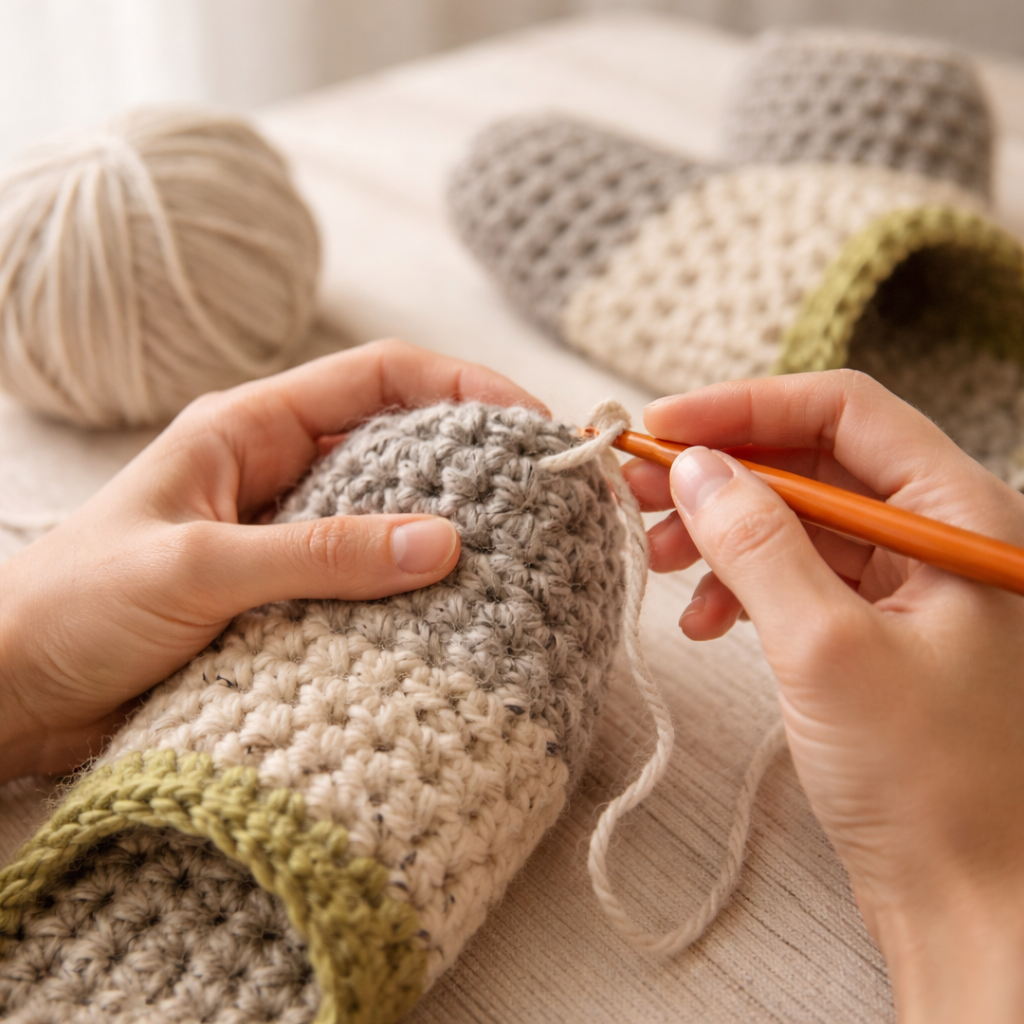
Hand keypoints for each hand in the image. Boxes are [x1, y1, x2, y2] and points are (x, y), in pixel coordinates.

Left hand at [0, 339, 544, 782]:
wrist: (10, 692)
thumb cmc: (74, 608)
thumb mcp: (197, 567)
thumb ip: (320, 554)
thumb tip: (443, 540)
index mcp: (248, 428)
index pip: (378, 376)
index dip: (461, 387)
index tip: (529, 422)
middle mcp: (276, 471)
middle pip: (396, 441)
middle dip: (470, 457)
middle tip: (541, 493)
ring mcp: (284, 534)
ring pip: (386, 513)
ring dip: (444, 527)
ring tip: (517, 553)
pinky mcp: (285, 593)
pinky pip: (365, 576)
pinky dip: (410, 587)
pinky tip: (451, 611)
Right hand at [624, 370, 1023, 1023]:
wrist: (966, 901)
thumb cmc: (928, 784)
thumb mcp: (826, 649)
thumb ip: (758, 542)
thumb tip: (694, 465)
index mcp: (965, 517)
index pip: (845, 411)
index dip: (744, 408)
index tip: (661, 428)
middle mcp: (942, 536)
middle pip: (814, 462)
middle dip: (721, 474)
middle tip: (637, 490)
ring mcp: (910, 584)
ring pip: (797, 519)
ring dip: (721, 532)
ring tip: (658, 563)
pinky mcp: (877, 628)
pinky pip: (798, 575)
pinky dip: (743, 586)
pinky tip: (704, 622)